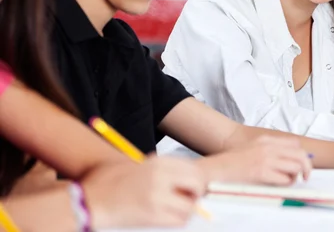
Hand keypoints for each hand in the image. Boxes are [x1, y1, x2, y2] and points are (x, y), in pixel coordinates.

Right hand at [83, 155, 205, 228]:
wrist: (86, 201)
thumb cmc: (107, 184)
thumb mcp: (134, 166)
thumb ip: (158, 169)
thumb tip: (182, 178)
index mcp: (157, 162)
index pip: (193, 169)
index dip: (197, 180)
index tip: (192, 188)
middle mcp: (160, 176)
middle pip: (197, 183)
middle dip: (197, 193)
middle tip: (189, 200)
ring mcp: (156, 195)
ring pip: (190, 205)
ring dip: (187, 210)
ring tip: (176, 210)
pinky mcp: (151, 215)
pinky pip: (178, 220)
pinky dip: (178, 220)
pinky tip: (167, 218)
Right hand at [199, 135, 311, 185]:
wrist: (215, 169)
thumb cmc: (231, 163)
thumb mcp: (252, 149)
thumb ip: (269, 151)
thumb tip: (288, 160)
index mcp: (266, 140)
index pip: (295, 143)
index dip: (301, 155)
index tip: (300, 164)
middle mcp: (268, 147)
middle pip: (300, 154)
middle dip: (307, 167)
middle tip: (305, 176)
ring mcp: (265, 159)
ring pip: (296, 166)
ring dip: (296, 176)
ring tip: (288, 181)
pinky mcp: (261, 173)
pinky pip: (285, 179)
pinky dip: (286, 184)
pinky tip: (279, 185)